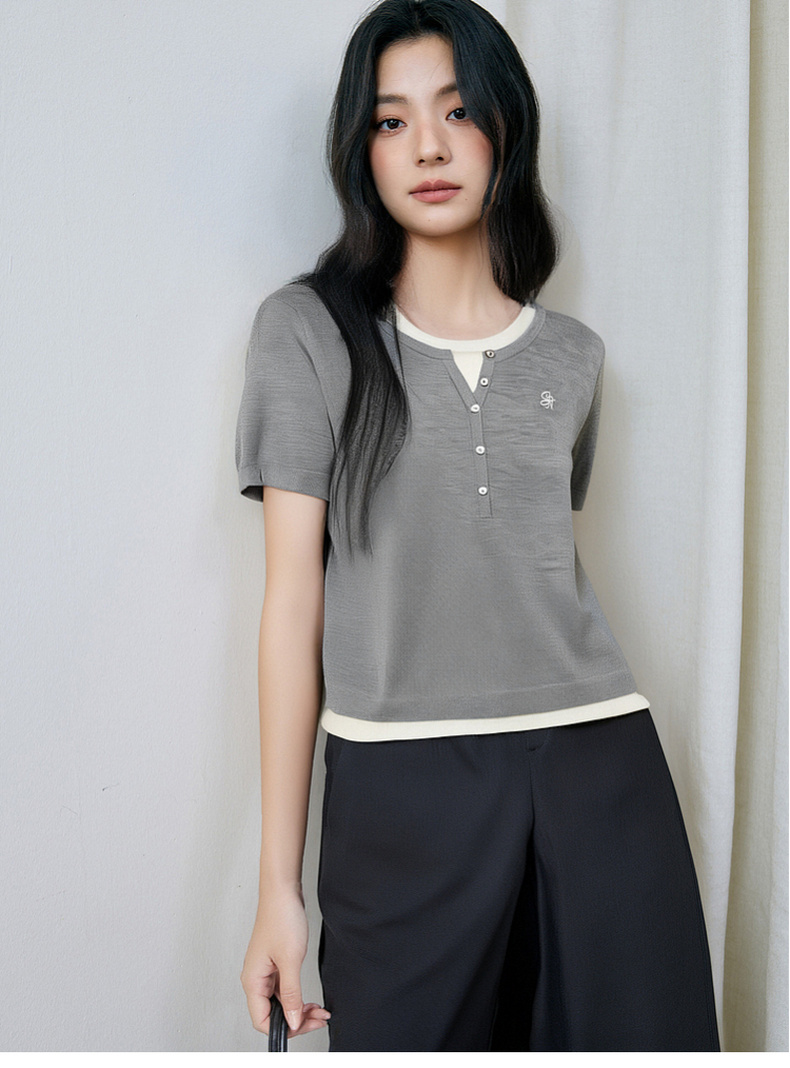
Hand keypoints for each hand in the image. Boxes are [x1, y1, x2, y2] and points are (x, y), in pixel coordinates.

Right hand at [240, 885, 330, 1038]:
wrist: (283, 891)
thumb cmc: (281, 917)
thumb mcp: (290, 960)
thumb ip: (292, 993)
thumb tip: (292, 1020)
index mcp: (252, 980)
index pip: (262, 1020)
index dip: (285, 1028)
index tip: (306, 1024)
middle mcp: (256, 978)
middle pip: (272, 1014)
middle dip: (296, 1020)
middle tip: (318, 1018)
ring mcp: (265, 971)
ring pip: (280, 1003)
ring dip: (299, 1009)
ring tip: (319, 1010)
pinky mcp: (274, 964)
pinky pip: (284, 989)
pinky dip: (298, 996)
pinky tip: (310, 998)